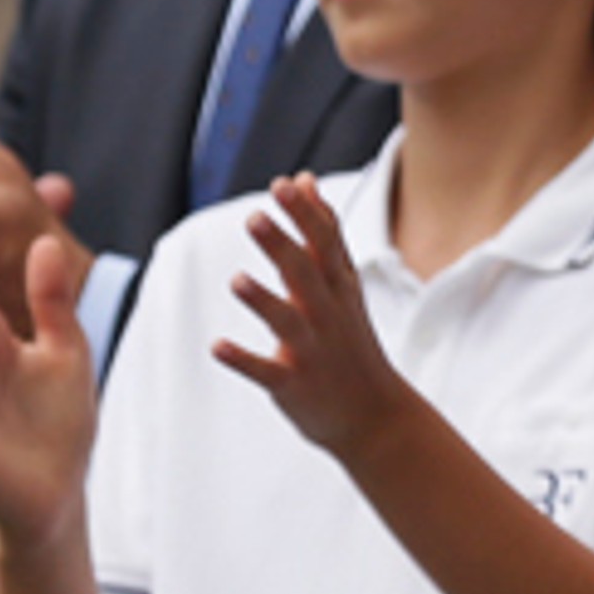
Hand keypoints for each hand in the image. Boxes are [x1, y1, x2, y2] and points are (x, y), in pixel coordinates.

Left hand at [210, 175, 415, 460]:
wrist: (375, 414)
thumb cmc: (349, 340)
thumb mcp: (342, 282)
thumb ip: (320, 232)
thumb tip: (304, 179)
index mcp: (339, 288)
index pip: (327, 244)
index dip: (307, 215)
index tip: (287, 184)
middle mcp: (328, 314)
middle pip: (305, 275)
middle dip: (283, 247)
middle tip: (257, 216)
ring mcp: (312, 350)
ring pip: (286, 322)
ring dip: (263, 301)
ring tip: (237, 281)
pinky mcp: (293, 385)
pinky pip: (266, 372)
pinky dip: (243, 360)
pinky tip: (218, 347)